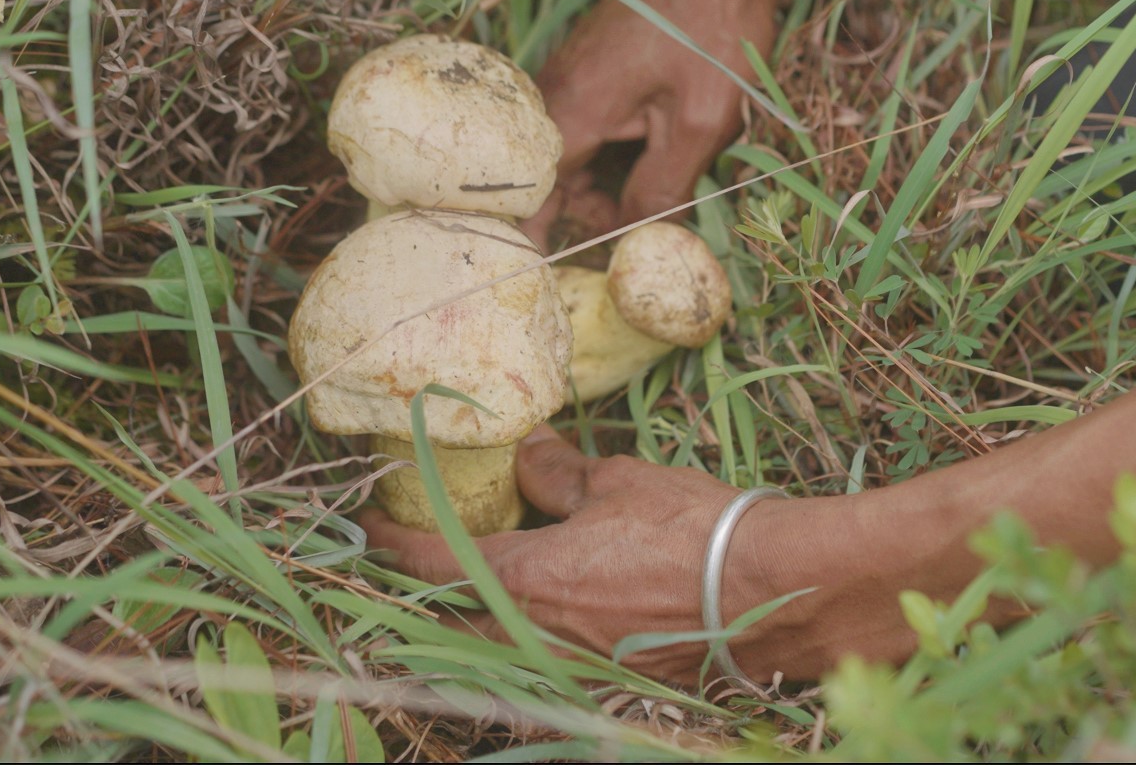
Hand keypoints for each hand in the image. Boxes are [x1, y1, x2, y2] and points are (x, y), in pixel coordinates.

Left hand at [361, 427, 853, 684]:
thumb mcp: (619, 483)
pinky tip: (532, 621)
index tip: (365, 524)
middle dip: (417, 597)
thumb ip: (561, 473)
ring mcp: (570, 666)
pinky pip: (540, 664)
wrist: (771, 590)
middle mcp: (534, 635)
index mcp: (523, 579)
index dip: (391, 543)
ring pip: (491, 652)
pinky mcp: (608, 681)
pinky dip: (519, 643)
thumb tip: (530, 453)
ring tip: (462, 591)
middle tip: (406, 564)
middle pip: (445, 625)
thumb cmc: (692, 528)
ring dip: (466, 623)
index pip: (431, 562)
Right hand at [522, 0, 780, 249]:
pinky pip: (594, 126)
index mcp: (571, 113)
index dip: (540, 249)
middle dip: (597, 214)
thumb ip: (662, 187)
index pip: (531, 202)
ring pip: (578, 156)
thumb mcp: (699, 123)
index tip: (552, 285)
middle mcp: (558, 95)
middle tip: (650, 232)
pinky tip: (665, 143)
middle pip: (556, 183)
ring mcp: (575, 77)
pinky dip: (622, 148)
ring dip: (615, 181)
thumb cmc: (712, 28)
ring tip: (671, 180)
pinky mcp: (597, 67)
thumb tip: (639, 238)